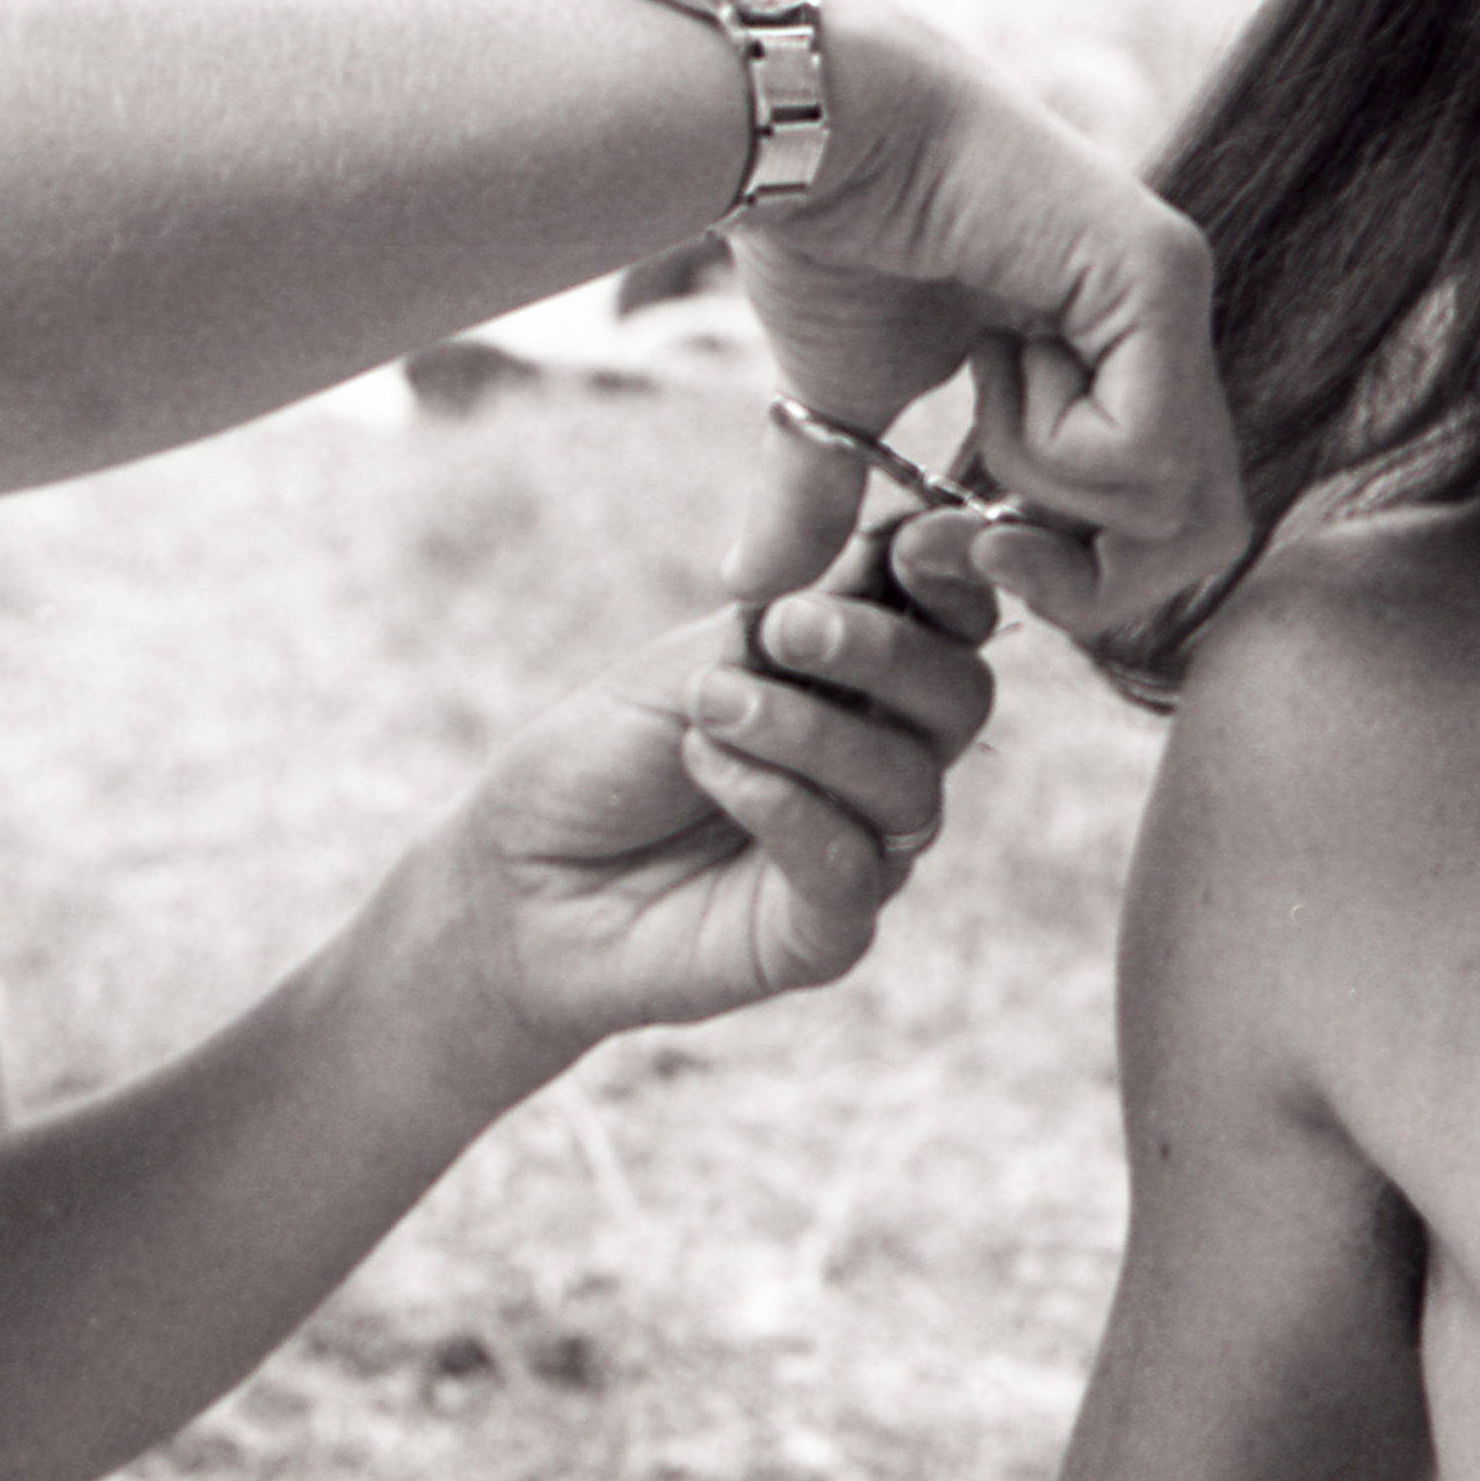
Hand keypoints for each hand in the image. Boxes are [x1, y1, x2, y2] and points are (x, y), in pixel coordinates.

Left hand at [436, 512, 1001, 1074]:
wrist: (519, 879)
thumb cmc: (601, 759)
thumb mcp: (688, 662)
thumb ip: (787, 622)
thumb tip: (881, 554)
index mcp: (857, 682)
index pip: (949, 625)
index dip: (947, 581)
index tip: (903, 547)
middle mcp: (878, 763)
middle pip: (960, 702)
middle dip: (884, 652)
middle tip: (786, 630)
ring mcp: (863, 850)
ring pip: (909, 785)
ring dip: (808, 731)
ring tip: (708, 708)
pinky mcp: (827, 932)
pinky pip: (852, 867)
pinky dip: (785, 806)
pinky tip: (711, 770)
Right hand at [721, 0, 1241, 637]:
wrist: (806, 131)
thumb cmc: (822, 234)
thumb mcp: (833, 406)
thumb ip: (826, 496)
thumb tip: (752, 589)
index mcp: (1113, 357)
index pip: (1163, 524)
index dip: (1076, 580)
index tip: (964, 546)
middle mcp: (1163, 329)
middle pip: (1203, 537)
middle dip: (1088, 582)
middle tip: (986, 539)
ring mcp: (1173, 299)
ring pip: (1176, 502)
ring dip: (1049, 486)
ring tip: (984, 381)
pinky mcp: (1159, 276)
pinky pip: (1142, 448)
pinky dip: (1054, 442)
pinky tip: (999, 349)